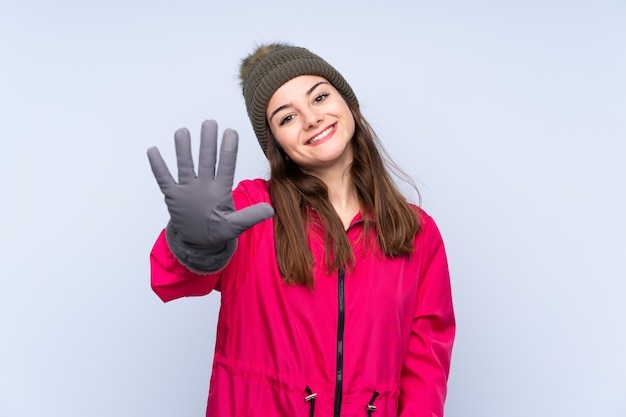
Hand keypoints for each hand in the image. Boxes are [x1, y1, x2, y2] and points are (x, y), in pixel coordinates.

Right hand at [147, 120, 273, 252]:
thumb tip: (270, 211)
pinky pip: (164, 179)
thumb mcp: (235, 226)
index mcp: (221, 190)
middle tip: (209, 123)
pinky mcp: (174, 196)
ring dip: (183, 150)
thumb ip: (250, 217)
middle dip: (207, 142)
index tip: (231, 132)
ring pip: (185, 165)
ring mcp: (188, 189)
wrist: (199, 242)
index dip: (228, 150)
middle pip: (206, 160)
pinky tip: (154, 151)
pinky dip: (159, 167)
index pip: (226, 166)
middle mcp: (204, 184)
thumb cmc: (218, 231)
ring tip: (182, 132)